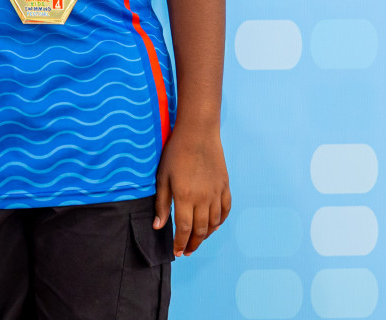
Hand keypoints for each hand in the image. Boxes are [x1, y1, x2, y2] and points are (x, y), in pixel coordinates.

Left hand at [154, 122, 229, 256]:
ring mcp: (216, 193)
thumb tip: (159, 227)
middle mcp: (203, 199)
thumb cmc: (175, 153)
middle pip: (200, 230)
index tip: (177, 252)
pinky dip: (220, 221)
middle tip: (186, 252)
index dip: (181, 243)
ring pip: (214, 223)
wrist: (198, 133)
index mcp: (185, 197)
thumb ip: (162, 204)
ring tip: (197, 240)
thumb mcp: (162, 177)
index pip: (184, 229)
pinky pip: (226, 210)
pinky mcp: (225, 186)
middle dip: (193, 244)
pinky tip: (214, 226)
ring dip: (206, 235)